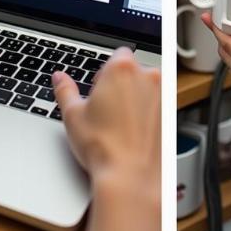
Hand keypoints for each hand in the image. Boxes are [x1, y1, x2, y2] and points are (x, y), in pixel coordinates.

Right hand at [52, 48, 159, 187]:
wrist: (129, 176)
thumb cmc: (103, 146)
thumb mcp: (74, 115)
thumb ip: (65, 90)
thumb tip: (59, 77)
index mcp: (122, 68)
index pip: (118, 54)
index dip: (106, 71)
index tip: (99, 89)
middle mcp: (148, 76)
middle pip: (134, 70)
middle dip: (121, 84)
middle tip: (106, 109)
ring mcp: (163, 94)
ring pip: (147, 88)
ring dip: (136, 97)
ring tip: (120, 123)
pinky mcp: (171, 113)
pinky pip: (158, 105)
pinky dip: (148, 113)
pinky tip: (133, 132)